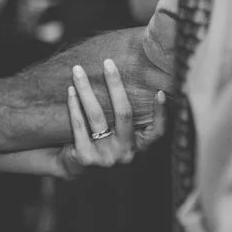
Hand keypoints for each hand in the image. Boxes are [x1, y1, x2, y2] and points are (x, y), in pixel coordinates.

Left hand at [59, 59, 158, 175]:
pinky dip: (74, 106)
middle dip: (115, 85)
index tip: (160, 91)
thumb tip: (141, 82)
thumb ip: (130, 118)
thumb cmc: (104, 144)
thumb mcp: (122, 136)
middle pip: (124, 114)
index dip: (161, 112)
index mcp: (139, 146)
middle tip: (108, 63)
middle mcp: (126, 153)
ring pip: (96, 116)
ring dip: (86, 90)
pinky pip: (79, 126)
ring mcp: (106, 157)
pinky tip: (70, 90)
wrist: (77, 168)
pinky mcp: (85, 158)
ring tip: (78, 70)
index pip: (157, 131)